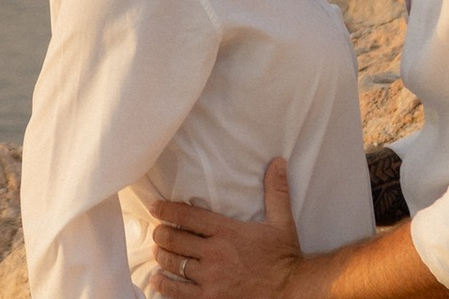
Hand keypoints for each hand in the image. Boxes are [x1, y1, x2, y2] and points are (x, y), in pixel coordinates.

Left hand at [149, 158, 300, 298]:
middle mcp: (214, 253)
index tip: (155, 207)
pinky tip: (158, 280)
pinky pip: (179, 292)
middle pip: (174, 239)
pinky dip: (164, 285)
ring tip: (158, 252)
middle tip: (158, 232)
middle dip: (161, 234)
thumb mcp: (282, 221)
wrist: (292, 290)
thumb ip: (276, 191)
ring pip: (173, 264)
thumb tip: (278, 162)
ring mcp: (211, 278)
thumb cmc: (284, 256)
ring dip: (161, 256)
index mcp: (227, 231)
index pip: (187, 216)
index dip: (166, 210)